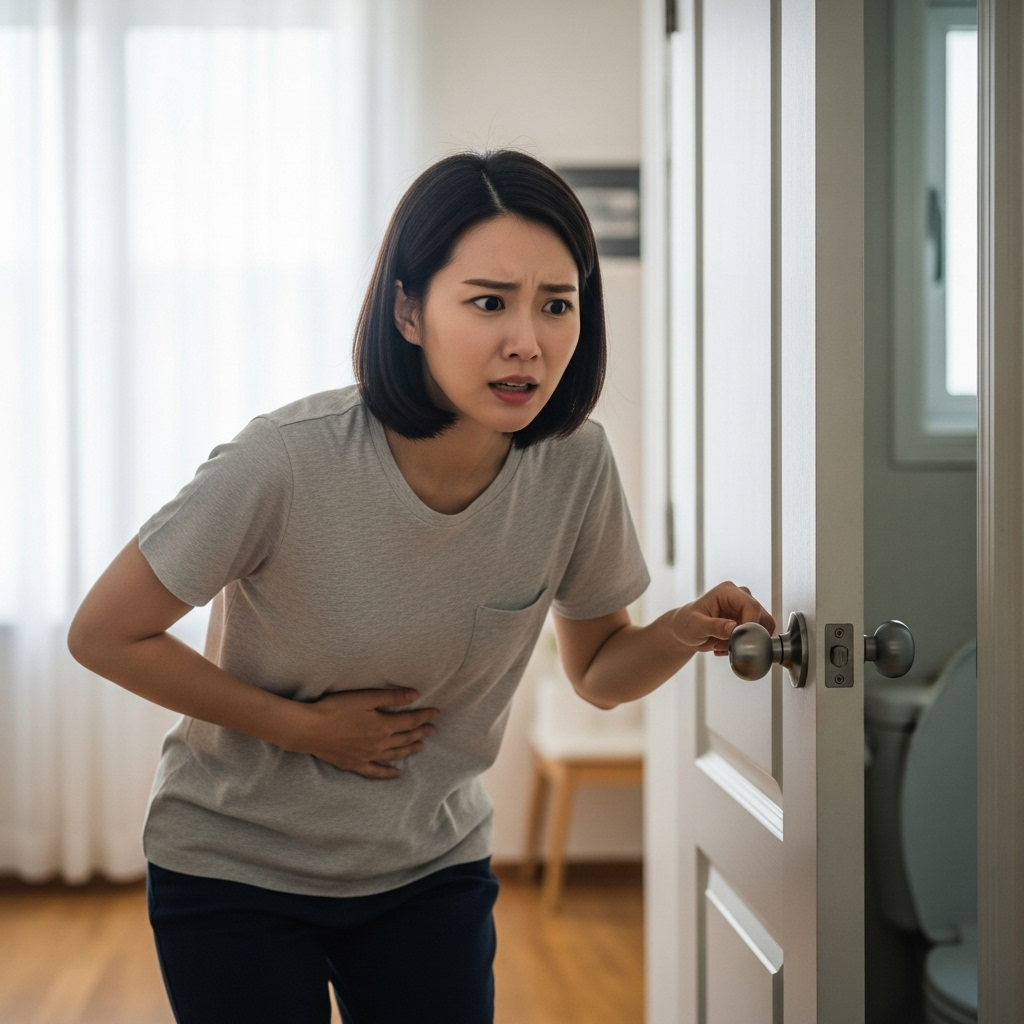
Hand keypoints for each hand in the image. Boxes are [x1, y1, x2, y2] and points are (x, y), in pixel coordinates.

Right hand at [288, 688, 438, 778]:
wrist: (309, 729)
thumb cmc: (335, 709)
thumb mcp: (365, 698)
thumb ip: (391, 697)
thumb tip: (415, 695)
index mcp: (383, 725)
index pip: (410, 720)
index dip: (424, 716)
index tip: (436, 713)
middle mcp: (379, 744)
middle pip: (405, 738)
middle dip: (421, 732)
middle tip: (432, 729)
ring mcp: (367, 756)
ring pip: (395, 754)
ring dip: (409, 750)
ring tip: (421, 746)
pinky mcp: (354, 764)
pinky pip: (376, 772)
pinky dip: (388, 773)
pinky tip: (396, 774)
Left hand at [669, 581, 774, 655]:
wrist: (684, 631)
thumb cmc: (686, 623)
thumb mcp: (695, 626)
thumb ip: (714, 626)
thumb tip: (732, 627)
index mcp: (728, 591)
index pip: (751, 606)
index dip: (751, 626)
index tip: (739, 641)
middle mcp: (741, 597)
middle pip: (762, 618)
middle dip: (746, 637)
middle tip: (727, 645)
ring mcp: (746, 610)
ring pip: (762, 630)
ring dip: (744, 643)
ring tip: (723, 646)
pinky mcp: (748, 622)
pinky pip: (756, 637)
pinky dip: (743, 646)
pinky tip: (725, 647)